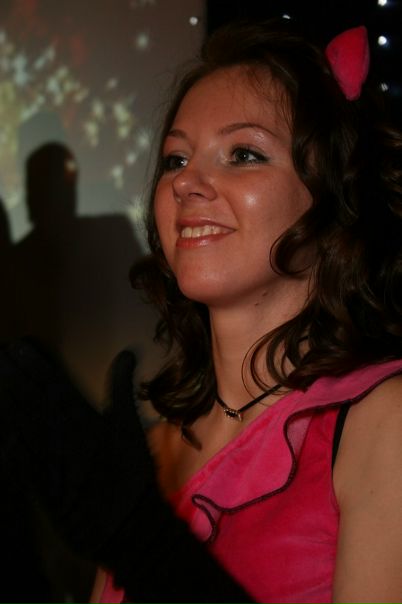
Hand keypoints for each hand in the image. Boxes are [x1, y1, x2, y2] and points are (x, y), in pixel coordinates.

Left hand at [0, 338, 254, 602]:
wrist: (125, 524)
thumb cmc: (131, 474)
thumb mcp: (130, 425)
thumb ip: (122, 388)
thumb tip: (127, 353)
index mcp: (81, 417)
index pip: (50, 383)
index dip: (31, 364)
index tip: (17, 346)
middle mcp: (58, 434)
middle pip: (29, 398)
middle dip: (12, 375)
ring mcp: (45, 458)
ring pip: (19, 421)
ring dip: (6, 397)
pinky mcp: (37, 481)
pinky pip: (16, 455)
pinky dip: (6, 436)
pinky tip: (0, 422)